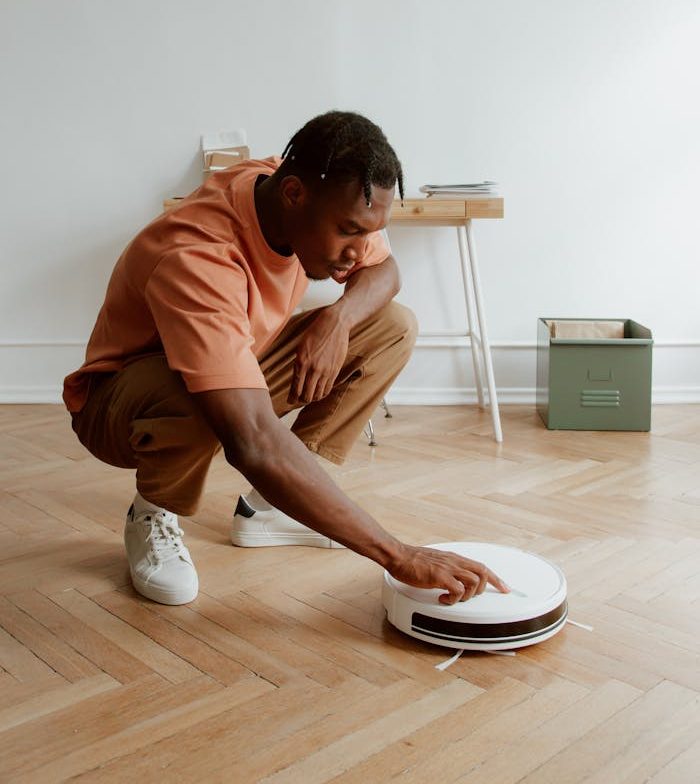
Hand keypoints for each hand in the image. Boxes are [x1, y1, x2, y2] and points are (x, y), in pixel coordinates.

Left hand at [288, 307, 349, 404]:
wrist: (334, 324)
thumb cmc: (315, 333)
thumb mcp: (301, 347)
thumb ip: (299, 364)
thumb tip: (297, 379)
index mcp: (301, 362)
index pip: (295, 387)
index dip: (292, 398)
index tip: (290, 401)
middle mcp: (312, 369)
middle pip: (306, 395)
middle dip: (301, 400)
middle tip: (298, 401)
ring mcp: (325, 370)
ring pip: (317, 394)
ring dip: (312, 398)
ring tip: (309, 397)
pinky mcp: (335, 370)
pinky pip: (327, 388)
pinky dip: (322, 393)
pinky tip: (319, 393)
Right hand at [388, 544, 509, 604]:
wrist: (398, 556)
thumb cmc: (412, 560)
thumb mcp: (436, 561)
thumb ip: (447, 568)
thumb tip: (453, 579)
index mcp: (454, 558)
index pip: (482, 566)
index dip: (496, 579)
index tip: (505, 588)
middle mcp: (454, 562)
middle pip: (483, 572)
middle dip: (484, 588)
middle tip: (472, 597)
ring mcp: (448, 568)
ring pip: (474, 582)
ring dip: (468, 595)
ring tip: (454, 598)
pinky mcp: (439, 576)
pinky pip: (457, 590)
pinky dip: (454, 599)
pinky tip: (443, 599)